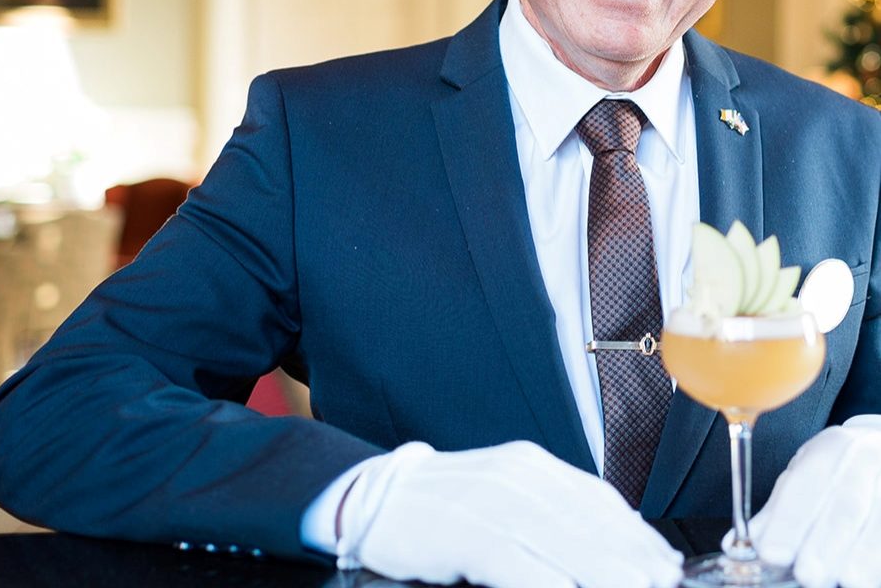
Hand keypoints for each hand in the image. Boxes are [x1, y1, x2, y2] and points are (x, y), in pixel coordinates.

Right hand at [335, 441, 682, 587]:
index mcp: (529, 464)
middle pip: (591, 525)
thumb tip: (611, 546)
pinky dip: (550, 582)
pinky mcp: (464, 533)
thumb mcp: (503, 494)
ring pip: (565, 545)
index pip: (600, 500)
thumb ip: (551, 512)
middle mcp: (515, 476)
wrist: (374, 498)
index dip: (639, 537)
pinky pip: (518, 565)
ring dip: (604, 574)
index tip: (666, 566)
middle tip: (663, 584)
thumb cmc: (444, 504)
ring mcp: (490, 502)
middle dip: (633, 563)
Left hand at [741, 416, 880, 587]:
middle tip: (808, 576)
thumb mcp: (802, 478)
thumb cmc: (837, 470)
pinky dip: (879, 561)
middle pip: (844, 508)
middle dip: (824, 546)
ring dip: (860, 558)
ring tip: (846, 582)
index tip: (772, 554)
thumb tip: (735, 543)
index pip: (804, 485)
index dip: (788, 522)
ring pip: (877, 524)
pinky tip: (868, 579)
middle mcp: (865, 461)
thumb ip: (774, 513)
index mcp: (831, 449)